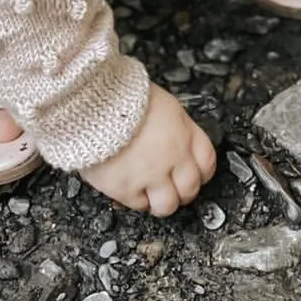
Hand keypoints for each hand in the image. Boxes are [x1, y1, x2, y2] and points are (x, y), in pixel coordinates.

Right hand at [80, 85, 216, 216]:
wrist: (94, 103)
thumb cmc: (123, 95)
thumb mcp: (161, 103)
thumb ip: (173, 126)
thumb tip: (175, 140)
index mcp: (183, 132)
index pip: (207, 161)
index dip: (202, 172)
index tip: (195, 174)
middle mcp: (173, 157)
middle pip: (191, 187)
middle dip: (183, 190)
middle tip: (171, 187)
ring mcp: (151, 175)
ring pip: (168, 205)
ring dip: (162, 201)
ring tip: (151, 193)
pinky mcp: (127, 189)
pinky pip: (139, 205)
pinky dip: (136, 199)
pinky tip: (129, 186)